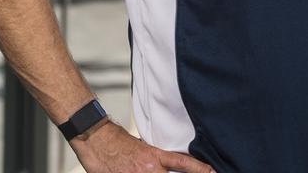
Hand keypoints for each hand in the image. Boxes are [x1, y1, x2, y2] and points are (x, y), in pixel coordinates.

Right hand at [70, 120, 214, 172]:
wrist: (96, 138)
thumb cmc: (117, 141)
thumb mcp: (143, 147)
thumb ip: (156, 159)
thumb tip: (165, 166)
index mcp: (155, 157)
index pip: (183, 163)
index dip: (199, 168)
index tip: (212, 172)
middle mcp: (148, 169)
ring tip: (145, 170)